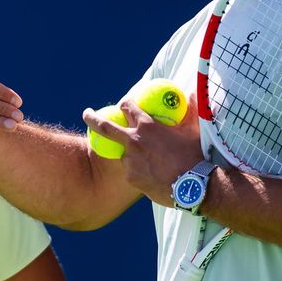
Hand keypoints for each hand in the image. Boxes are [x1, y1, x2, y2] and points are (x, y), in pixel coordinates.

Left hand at [81, 94, 203, 205]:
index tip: (123, 104)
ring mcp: (129, 160)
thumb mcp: (194, 130)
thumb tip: (190, 93)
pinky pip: (131, 171)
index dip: (125, 103)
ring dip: (131, 155)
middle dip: (91, 118)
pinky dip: (138, 170)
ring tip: (150, 162)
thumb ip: (191, 109)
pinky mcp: (130, 178)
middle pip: (104, 126)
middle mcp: (133, 141)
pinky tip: (152, 175)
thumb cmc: (195, 156)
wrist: (194, 187)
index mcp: (146, 126)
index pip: (128, 107)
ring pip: (124, 154)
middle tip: (86, 113)